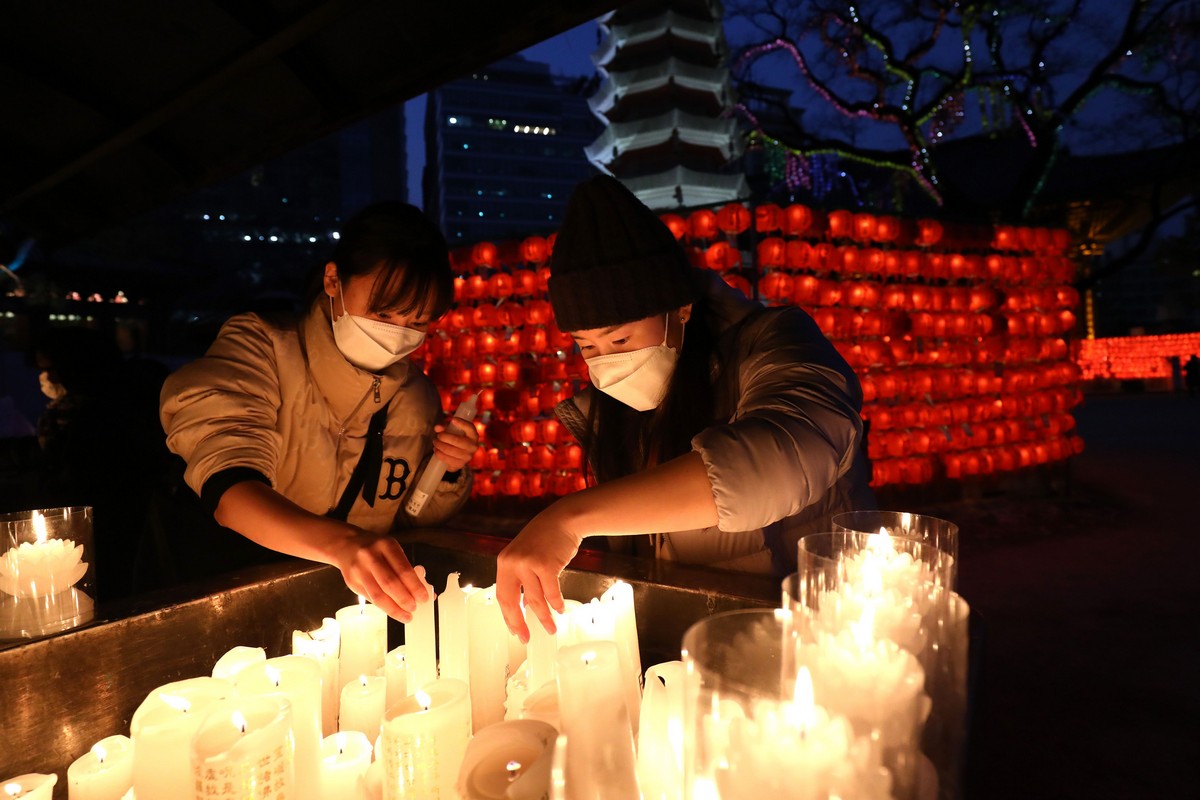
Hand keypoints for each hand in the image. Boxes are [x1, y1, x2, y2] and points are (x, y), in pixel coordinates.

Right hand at [334, 530, 429, 621]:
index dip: (415, 586)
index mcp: (386, 545)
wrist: (347, 545)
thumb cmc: (376, 550)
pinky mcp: (351, 582)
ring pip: (378, 594)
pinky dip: (384, 607)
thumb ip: (406, 569)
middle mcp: (371, 556)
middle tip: (414, 608)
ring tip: (406, 616)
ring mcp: (359, 570)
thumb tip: (425, 591)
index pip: (403, 569)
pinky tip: (393, 611)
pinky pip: (370, 598)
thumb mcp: (392, 550)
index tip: (424, 598)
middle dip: (404, 599)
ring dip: (394, 608)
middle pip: (390, 583)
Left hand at [433, 415, 478, 470]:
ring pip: (450, 450)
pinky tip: (436, 450)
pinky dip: (439, 454)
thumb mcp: (453, 432)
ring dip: (439, 446)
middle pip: (457, 440)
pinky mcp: (460, 464)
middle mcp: (473, 446)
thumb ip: (445, 428)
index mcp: (473, 436)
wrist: (460, 456)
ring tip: (435, 443)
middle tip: (437, 436)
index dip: (462, 423)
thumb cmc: (456, 439)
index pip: (470, 428)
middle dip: (443, 437)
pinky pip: (447, 459)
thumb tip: (437, 428)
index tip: (453, 420)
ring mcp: (467, 457)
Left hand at [495, 502, 583, 641]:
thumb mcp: (527, 557)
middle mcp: (512, 563)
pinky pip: (551, 592)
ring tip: (550, 628)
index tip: (515, 630)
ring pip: (534, 600)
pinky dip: (556, 603)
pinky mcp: (546, 565)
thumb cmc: (546, 538)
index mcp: (504, 562)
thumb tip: (526, 606)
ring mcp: (528, 563)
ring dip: (544, 617)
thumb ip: (524, 580)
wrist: (563, 520)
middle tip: (526, 637)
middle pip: (511, 601)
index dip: (508, 616)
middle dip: (519, 623)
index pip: (502, 596)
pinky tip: (560, 609)